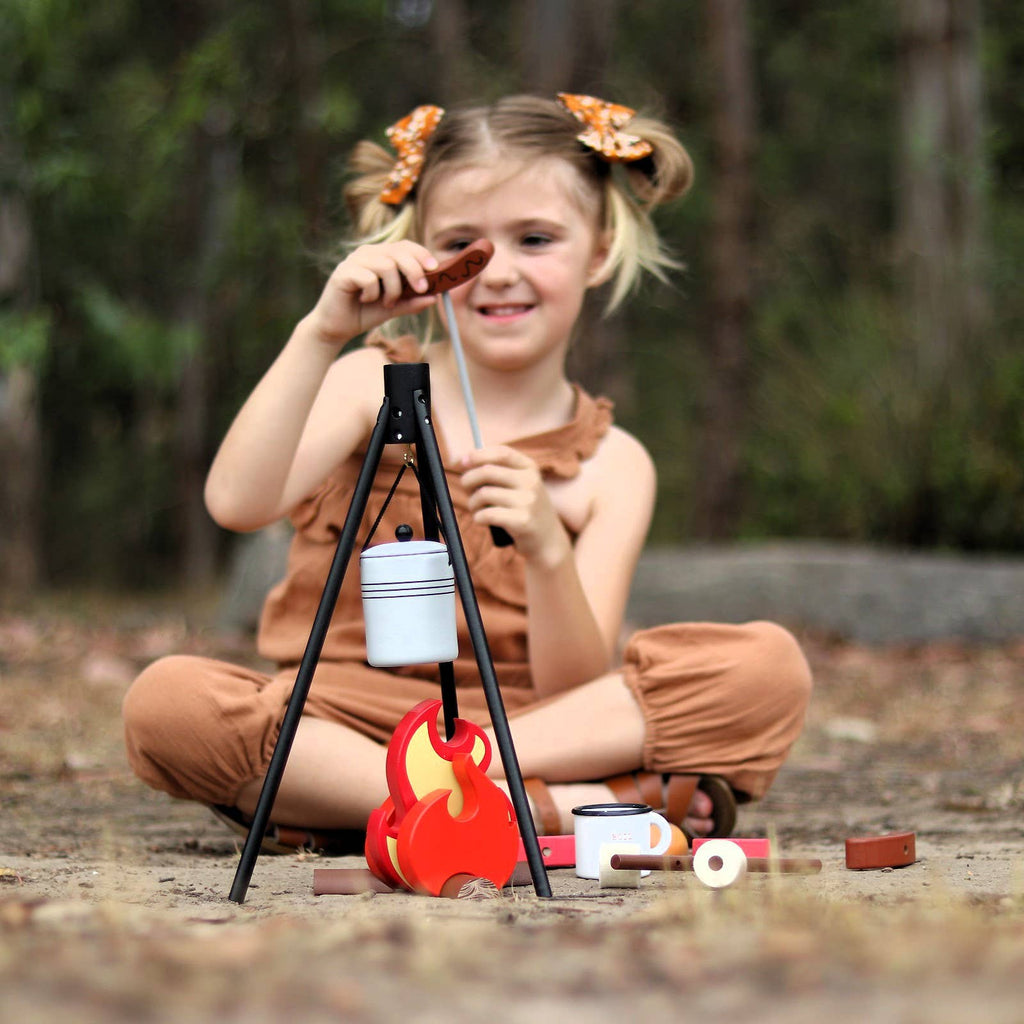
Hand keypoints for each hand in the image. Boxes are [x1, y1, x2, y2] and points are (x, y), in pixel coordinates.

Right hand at [307, 241, 439, 346]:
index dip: (421, 254)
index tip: (435, 268)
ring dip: (393, 289)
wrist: (337, 327)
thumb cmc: (365, 313)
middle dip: (414, 271)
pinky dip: (373, 293)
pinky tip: (365, 300)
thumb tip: (435, 297)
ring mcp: (354, 260)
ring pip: (386, 265)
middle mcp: (367, 253)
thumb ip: (412, 301)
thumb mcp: (394, 307)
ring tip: (387, 303)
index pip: (405, 246)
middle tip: (421, 289)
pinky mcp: (343, 272)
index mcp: (381, 255)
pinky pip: (369, 278)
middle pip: (398, 252)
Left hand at [460, 447, 570, 566]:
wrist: (549, 541)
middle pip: (487, 471)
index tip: (463, 461)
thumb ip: (499, 472)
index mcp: (530, 468)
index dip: (478, 455)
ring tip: (476, 509)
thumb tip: (465, 461)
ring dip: (472, 503)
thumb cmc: (525, 510)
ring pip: (484, 494)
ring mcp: (528, 501)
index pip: (502, 452)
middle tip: (466, 489)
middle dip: (468, 479)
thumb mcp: (522, 485)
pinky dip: (478, 518)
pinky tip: (481, 520)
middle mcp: (531, 481)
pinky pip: (487, 514)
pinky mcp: (522, 521)